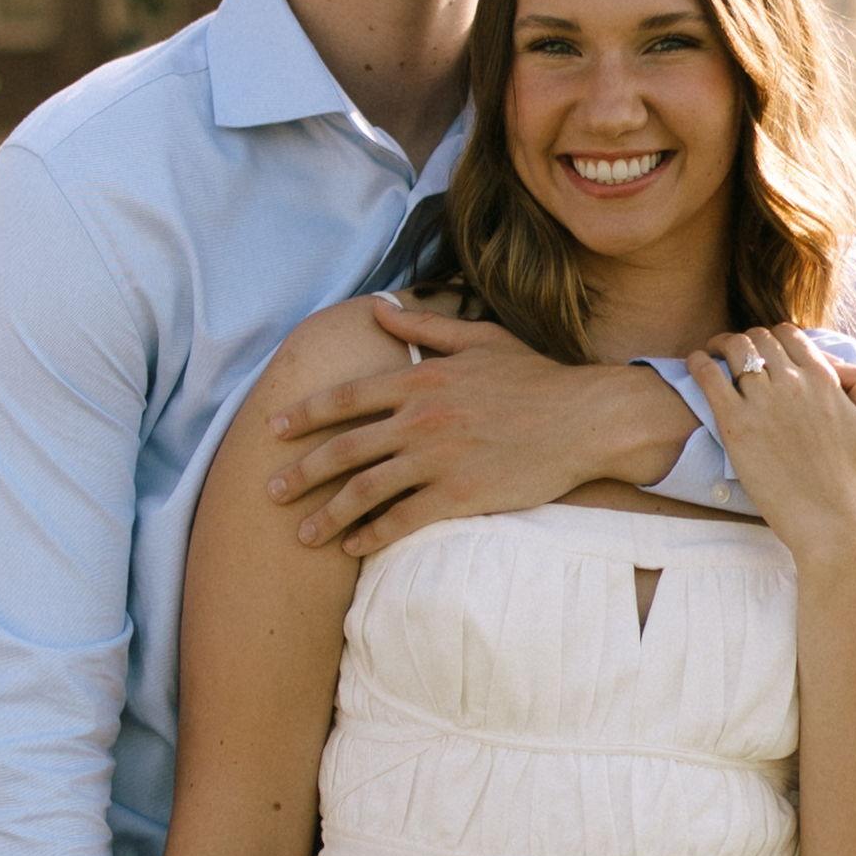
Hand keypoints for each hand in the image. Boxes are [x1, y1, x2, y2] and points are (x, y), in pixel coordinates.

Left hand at [260, 299, 692, 555]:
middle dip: (300, 472)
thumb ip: (424, 325)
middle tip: (270, 491)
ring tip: (301, 534)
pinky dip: (371, 536)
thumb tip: (381, 308)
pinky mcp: (460, 496)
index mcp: (421, 379)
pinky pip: (402, 521)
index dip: (305, 415)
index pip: (346, 399)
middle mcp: (420, 419)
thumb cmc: (536, 377)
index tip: (274, 430)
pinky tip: (351, 547)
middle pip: (343, 450)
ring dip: (326, 515)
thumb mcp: (479, 338)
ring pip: (365, 491)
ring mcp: (438, 460)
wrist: (586, 418)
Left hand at [692, 324, 855, 560]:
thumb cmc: (852, 478)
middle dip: (746, 340)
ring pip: (735, 348)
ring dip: (721, 345)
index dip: (773, 337)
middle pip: (759, 337)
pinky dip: (699, 362)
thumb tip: (834, 362)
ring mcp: (763, 400)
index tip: (763, 350)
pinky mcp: (736, 423)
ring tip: (713, 354)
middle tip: (734, 352)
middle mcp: (793, 382)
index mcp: (824, 379)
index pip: (789, 335)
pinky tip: (696, 363)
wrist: (830, 518)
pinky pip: (708, 375)